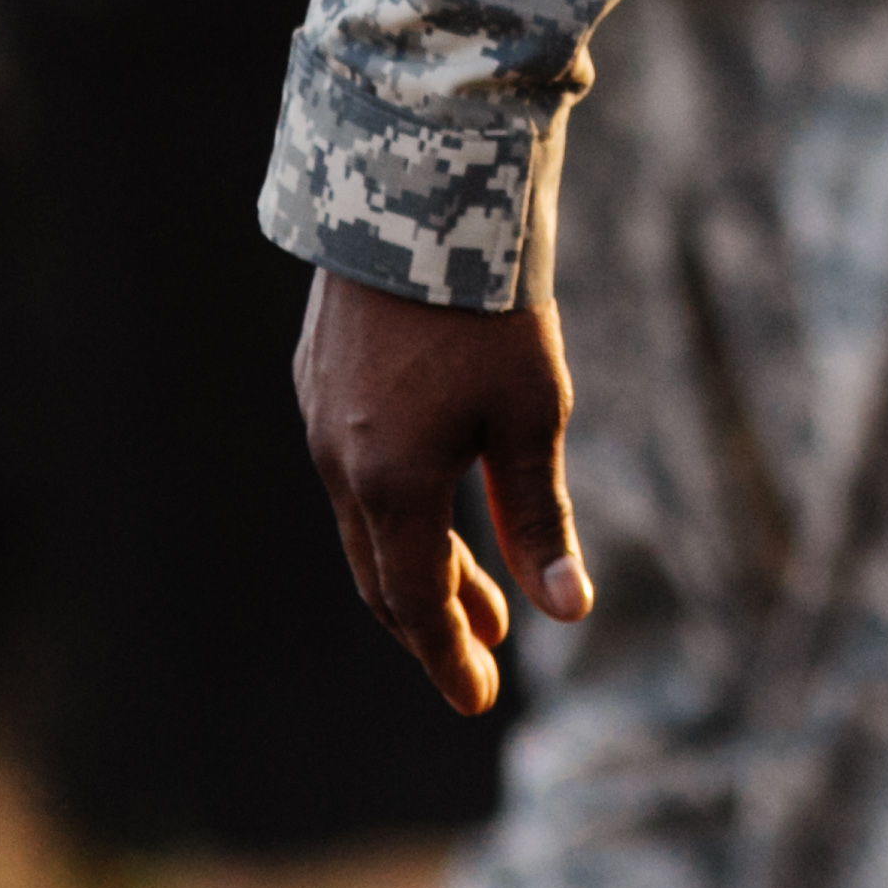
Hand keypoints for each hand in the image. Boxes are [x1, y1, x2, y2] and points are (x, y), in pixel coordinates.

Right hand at [291, 266, 592, 717]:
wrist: (421, 188)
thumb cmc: (492, 306)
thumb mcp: (533, 415)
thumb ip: (538, 517)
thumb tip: (567, 613)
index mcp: (391, 483)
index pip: (416, 601)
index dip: (448, 656)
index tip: (476, 699)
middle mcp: (340, 462)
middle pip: (383, 574)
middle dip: (434, 625)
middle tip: (478, 662)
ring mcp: (320, 419)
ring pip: (365, 524)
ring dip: (419, 566)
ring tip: (477, 599)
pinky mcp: (320, 378)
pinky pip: (351, 473)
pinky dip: (394, 512)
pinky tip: (431, 508)